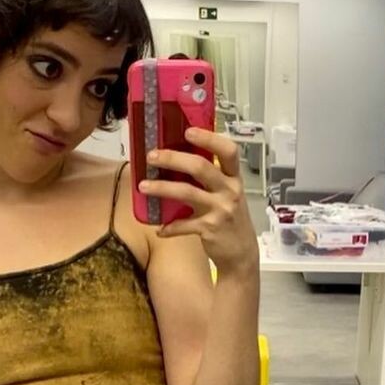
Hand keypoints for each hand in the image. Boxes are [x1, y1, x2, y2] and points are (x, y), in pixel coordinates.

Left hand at [140, 128, 258, 275]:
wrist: (241, 253)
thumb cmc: (230, 219)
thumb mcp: (227, 194)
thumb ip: (211, 179)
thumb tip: (179, 161)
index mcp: (233, 178)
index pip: (228, 151)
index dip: (209, 139)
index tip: (188, 131)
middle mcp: (229, 190)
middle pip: (200, 167)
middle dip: (173, 159)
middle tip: (152, 156)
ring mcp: (220, 209)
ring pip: (187, 192)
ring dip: (162, 188)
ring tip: (143, 186)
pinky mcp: (210, 229)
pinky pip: (183, 225)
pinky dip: (169, 227)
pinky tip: (160, 230)